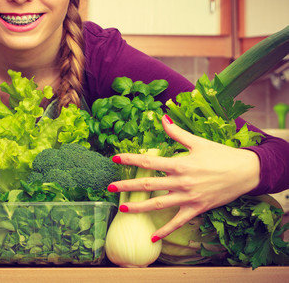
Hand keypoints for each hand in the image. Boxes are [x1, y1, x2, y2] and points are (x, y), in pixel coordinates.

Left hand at [108, 115, 259, 240]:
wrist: (247, 172)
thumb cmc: (221, 155)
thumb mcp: (198, 142)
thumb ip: (177, 133)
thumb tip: (162, 118)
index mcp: (180, 164)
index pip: (149, 161)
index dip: (131, 159)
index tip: (115, 158)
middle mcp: (181, 182)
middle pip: (148, 185)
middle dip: (127, 186)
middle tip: (109, 188)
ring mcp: (188, 197)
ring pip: (158, 205)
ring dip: (139, 208)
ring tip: (123, 209)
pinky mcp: (197, 209)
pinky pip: (178, 222)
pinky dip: (165, 230)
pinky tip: (152, 237)